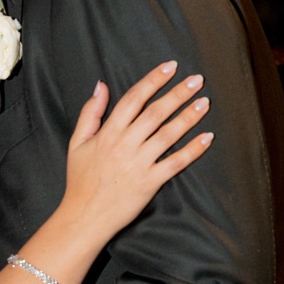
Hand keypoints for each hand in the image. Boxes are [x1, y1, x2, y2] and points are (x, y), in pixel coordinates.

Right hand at [59, 60, 212, 241]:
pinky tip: (207, 137)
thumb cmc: (80, 180)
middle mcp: (124, 145)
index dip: (153, 80)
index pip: (133, 99)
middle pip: (155, 113)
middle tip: (197, 80)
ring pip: (168, 135)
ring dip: (188, 117)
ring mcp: (138, 164)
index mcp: (107, 133)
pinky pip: (175, 163)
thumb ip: (90, 112)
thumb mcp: (76, 142)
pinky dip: (193, 150)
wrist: (84, 216)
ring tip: (205, 102)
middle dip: (177, 94)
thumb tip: (101, 86)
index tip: (170, 67)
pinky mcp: (150, 182)